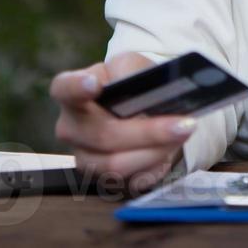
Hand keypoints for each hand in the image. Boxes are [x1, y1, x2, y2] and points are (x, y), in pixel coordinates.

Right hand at [49, 52, 196, 195]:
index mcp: (71, 93)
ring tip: (182, 134)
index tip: (94, 84)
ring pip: (116, 165)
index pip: (64, 89)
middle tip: (183, 124)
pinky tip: (168, 153)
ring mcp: (84, 158)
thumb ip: (131, 72)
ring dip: (155, 151)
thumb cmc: (132, 84)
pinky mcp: (103, 181)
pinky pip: (130, 181)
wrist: (141, 110)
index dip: (76, 88)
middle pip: (103, 135)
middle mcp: (70, 128)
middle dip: (147, 132)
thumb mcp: (131, 65)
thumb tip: (137, 87)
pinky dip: (155, 167)